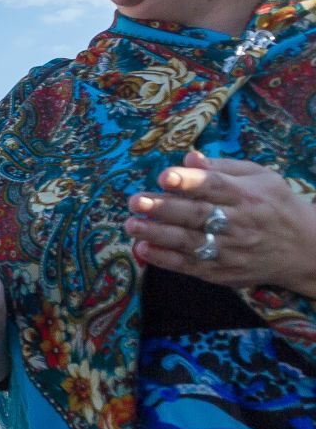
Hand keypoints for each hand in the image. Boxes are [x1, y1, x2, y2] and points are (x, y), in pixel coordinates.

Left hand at [127, 151, 315, 293]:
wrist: (305, 249)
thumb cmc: (275, 205)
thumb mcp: (260, 178)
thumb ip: (223, 167)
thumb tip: (189, 157)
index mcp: (247, 195)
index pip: (215, 186)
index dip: (189, 181)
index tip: (164, 177)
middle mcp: (238, 223)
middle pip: (198, 215)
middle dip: (164, 208)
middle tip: (135, 201)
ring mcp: (230, 250)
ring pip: (190, 242)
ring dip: (157, 234)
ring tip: (131, 224)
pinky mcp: (222, 271)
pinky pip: (190, 265)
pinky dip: (165, 259)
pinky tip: (143, 249)